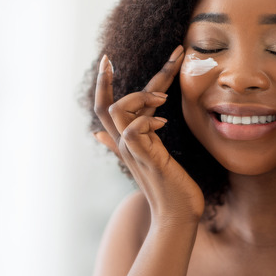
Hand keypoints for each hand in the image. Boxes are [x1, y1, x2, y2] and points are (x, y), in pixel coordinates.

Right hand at [94, 46, 204, 222]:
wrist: (176, 216)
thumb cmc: (168, 188)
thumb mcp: (147, 159)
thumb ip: (124, 143)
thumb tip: (99, 133)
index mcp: (128, 139)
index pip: (107, 106)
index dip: (105, 83)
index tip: (106, 59)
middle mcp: (126, 144)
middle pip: (104, 106)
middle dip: (108, 79)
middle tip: (115, 58)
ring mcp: (134, 152)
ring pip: (117, 113)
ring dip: (138, 98)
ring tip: (163, 99)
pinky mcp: (146, 159)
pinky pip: (133, 133)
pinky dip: (146, 121)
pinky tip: (162, 121)